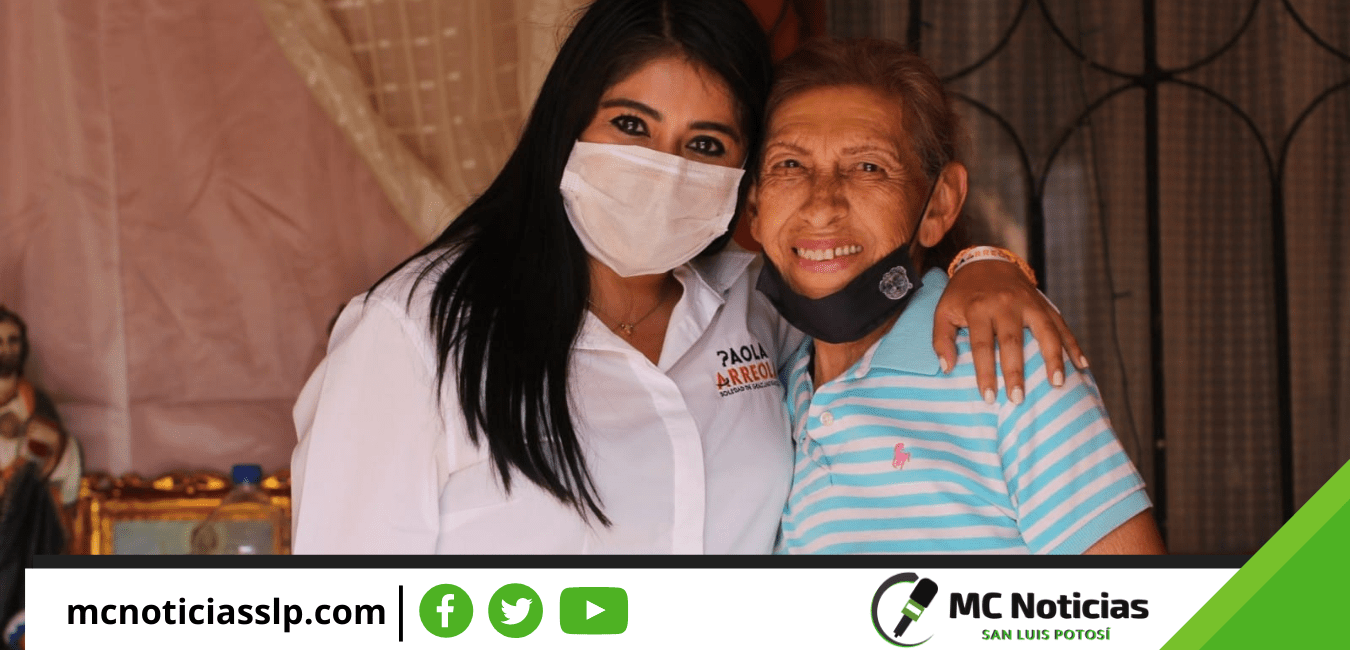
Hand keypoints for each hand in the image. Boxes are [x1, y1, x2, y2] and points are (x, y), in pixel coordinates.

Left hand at [933, 259, 1087, 402]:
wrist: (986, 262)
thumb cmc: (963, 294)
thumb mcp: (943, 311)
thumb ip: (941, 339)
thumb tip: (947, 368)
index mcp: (978, 307)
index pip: (982, 344)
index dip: (985, 372)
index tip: (989, 397)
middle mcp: (1005, 304)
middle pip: (1012, 341)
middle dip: (1016, 371)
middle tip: (1018, 399)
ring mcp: (1029, 302)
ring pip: (1045, 331)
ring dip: (1053, 358)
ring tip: (1057, 383)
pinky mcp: (1044, 303)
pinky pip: (1061, 325)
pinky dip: (1073, 345)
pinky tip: (1082, 365)